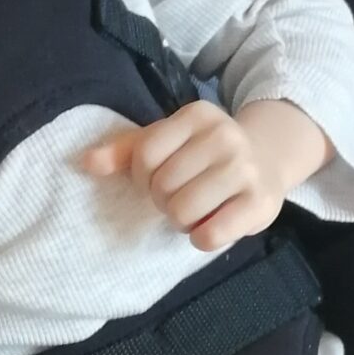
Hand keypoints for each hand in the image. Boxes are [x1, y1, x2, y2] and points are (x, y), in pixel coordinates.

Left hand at [81, 97, 327, 252]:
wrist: (266, 160)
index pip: (144, 155)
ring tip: (197, 209)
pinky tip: (212, 225)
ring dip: (182, 220)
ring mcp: (246, 169)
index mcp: (197, 115)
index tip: (159, 177)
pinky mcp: (260, 203)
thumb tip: (87, 163)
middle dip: (164, 200)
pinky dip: (202, 238)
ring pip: (184, 211)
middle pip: (163, 185)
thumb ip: (125, 151)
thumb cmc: (203, 154)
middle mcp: (225, 135)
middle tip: (182, 195)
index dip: (142, 176)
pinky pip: (210, 234)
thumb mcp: (166, 141)